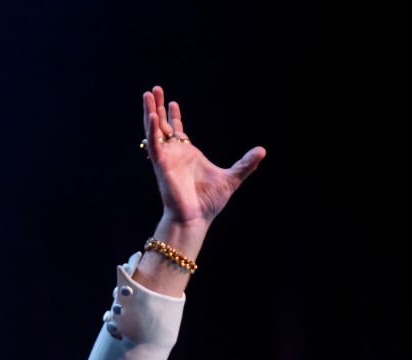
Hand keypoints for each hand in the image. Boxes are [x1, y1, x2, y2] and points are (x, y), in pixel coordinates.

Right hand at [141, 85, 265, 230]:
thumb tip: (263, 150)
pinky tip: (151, 114)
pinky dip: (152, 129)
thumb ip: (246, 164)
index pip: (178, 131)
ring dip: (150, 111)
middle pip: (163, 125)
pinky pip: (154, 144)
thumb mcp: (232, 178)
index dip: (174, 116)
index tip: (172, 102)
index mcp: (188, 155)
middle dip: (159, 107)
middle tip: (155, 90)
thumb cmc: (209, 202)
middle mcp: (175, 154)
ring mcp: (166, 158)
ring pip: (154, 130)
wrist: (196, 218)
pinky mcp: (161, 165)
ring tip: (148, 94)